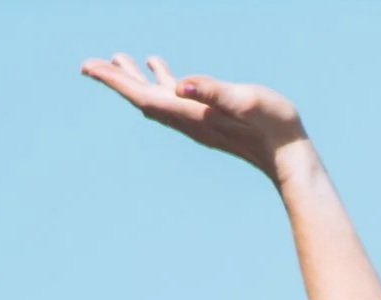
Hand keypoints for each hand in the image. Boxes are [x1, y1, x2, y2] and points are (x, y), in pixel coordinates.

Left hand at [78, 53, 307, 179]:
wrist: (292, 158)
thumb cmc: (274, 126)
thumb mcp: (245, 101)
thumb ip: (214, 91)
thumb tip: (181, 84)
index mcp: (192, 114)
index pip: (144, 96)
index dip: (115, 81)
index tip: (88, 68)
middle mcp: (190, 121)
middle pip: (143, 99)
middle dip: (116, 81)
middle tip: (88, 65)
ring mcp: (199, 122)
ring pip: (157, 99)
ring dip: (135, 81)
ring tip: (118, 59)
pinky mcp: (211, 120)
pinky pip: (176, 100)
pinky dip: (161, 83)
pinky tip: (162, 70)